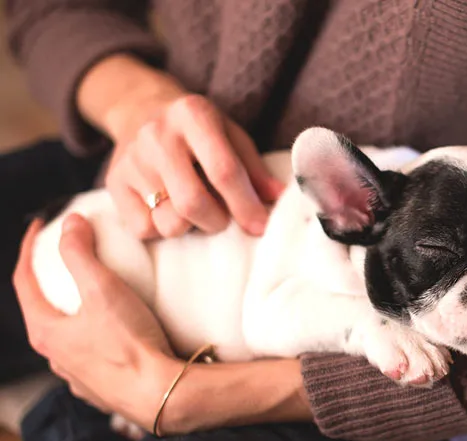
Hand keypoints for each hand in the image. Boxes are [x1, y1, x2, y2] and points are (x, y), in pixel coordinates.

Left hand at [12, 215, 181, 429]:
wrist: (161, 393)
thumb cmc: (129, 343)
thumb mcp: (103, 289)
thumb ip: (81, 253)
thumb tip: (70, 223)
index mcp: (46, 332)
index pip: (24, 282)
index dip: (29, 249)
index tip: (40, 227)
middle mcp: (56, 358)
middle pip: (43, 310)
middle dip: (51, 282)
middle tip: (66, 260)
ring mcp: (78, 377)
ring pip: (68, 337)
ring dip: (74, 314)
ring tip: (94, 297)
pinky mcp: (103, 389)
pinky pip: (92, 357)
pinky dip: (96, 337)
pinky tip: (115, 334)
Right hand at [105, 93, 284, 238]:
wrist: (140, 110)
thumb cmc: (198, 131)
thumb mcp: (231, 136)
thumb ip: (255, 169)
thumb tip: (278, 199)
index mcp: (194, 114)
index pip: (224, 171)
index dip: (246, 205)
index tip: (260, 226)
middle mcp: (157, 134)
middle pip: (192, 202)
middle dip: (217, 221)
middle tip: (223, 219)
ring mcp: (131, 159)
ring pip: (168, 221)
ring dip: (190, 227)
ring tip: (194, 210)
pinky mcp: (113, 183)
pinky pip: (143, 229)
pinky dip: (162, 229)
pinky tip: (168, 210)